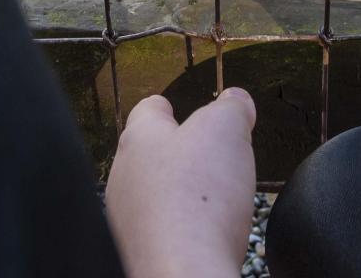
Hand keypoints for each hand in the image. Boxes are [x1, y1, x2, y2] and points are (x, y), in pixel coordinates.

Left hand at [104, 89, 257, 277]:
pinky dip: (179, 227)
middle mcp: (124, 176)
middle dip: (178, 153)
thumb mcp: (227, 131)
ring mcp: (127, 218)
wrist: (182, 274)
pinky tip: (202, 232)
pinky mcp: (139, 250)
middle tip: (208, 155)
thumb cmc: (197, 203)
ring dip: (177, 193)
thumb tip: (236, 100)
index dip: (166, 106)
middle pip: (150, 153)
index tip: (171, 106)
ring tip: (210, 198)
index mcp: (139, 139)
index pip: (147, 111)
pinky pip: (160, 229)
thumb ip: (232, 108)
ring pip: (153, 193)